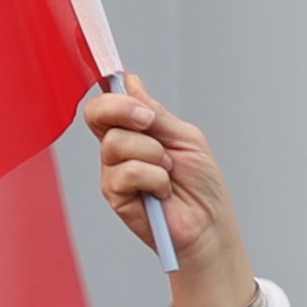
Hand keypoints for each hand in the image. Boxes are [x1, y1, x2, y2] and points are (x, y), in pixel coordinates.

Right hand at [83, 79, 259, 306]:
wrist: (208, 224)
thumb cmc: (202, 185)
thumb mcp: (185, 137)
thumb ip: (156, 113)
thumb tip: (130, 82)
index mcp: (136, 129)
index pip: (109, 100)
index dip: (111, 88)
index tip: (123, 81)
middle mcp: (121, 147)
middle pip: (98, 113)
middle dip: (126, 110)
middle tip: (150, 123)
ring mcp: (114, 170)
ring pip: (116, 142)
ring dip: (153, 154)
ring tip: (168, 172)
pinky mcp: (114, 194)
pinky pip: (126, 171)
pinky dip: (153, 178)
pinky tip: (162, 191)